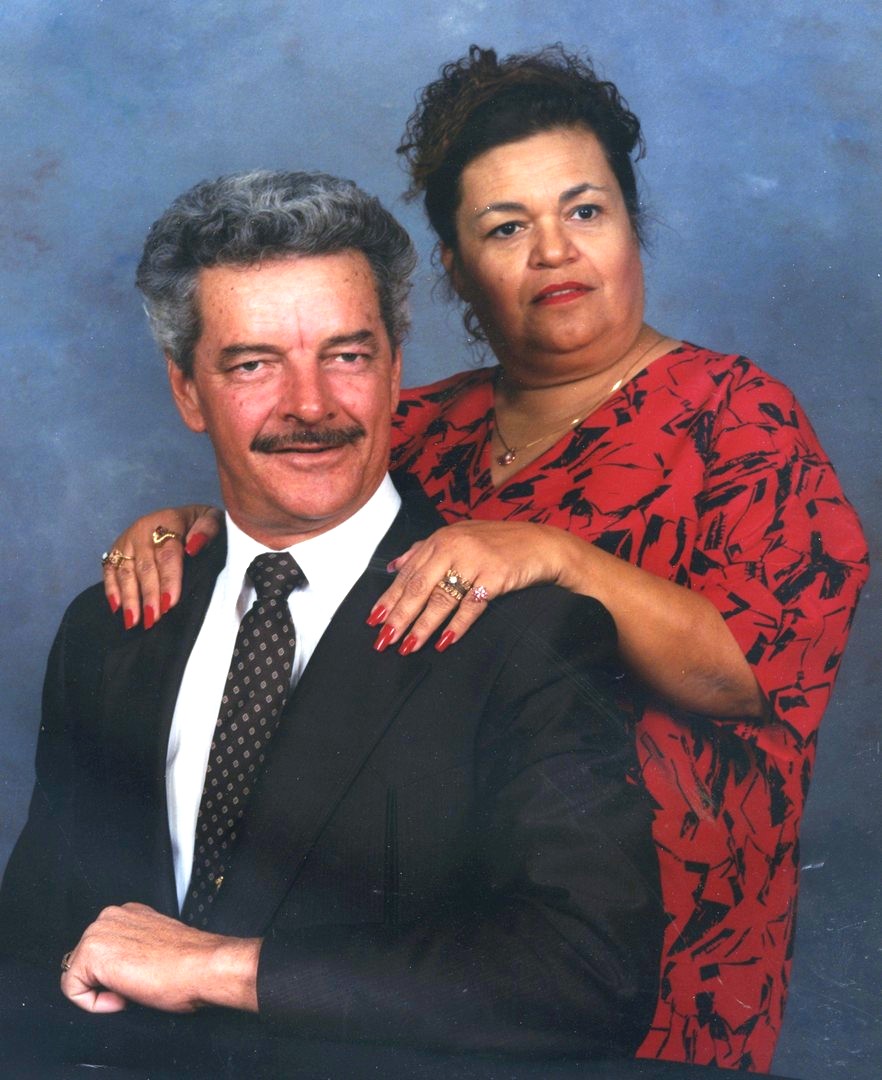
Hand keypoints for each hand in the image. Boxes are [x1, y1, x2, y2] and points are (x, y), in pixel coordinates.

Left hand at [60, 903, 259, 1014]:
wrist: (202, 967)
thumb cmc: (190, 964)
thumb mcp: (157, 946)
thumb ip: (137, 947)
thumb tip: (128, 967)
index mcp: (128, 913)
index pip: (103, 951)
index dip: (118, 975)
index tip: (140, 979)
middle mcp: (110, 916)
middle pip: (86, 962)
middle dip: (105, 982)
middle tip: (135, 987)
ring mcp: (98, 931)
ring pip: (78, 974)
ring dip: (100, 990)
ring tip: (131, 990)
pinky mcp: (91, 952)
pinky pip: (72, 989)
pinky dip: (92, 1003)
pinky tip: (120, 997)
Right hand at [103, 505, 221, 628]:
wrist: (183, 514)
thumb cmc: (199, 523)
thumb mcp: (211, 518)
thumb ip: (208, 529)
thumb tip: (193, 546)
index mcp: (168, 522)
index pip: (167, 555)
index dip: (169, 580)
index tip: (170, 603)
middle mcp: (143, 530)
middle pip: (145, 567)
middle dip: (149, 595)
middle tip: (153, 619)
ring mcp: (127, 540)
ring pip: (126, 572)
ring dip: (129, 598)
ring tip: (134, 621)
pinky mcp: (116, 549)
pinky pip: (109, 570)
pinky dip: (111, 589)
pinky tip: (116, 608)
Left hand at [369, 520, 574, 653]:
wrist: (540, 544)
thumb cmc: (496, 543)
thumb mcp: (457, 537)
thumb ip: (423, 550)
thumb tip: (392, 566)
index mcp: (439, 540)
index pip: (408, 573)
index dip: (389, 598)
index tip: (373, 621)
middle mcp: (453, 548)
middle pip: (419, 587)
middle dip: (399, 616)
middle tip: (383, 640)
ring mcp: (474, 561)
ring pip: (441, 598)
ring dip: (422, 626)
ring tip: (407, 647)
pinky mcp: (495, 576)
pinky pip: (471, 605)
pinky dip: (457, 625)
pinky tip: (444, 642)